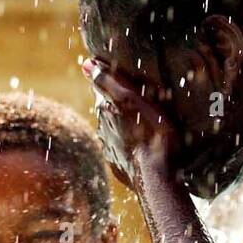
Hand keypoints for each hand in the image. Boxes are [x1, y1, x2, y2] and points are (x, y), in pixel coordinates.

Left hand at [83, 58, 180, 185]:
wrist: (156, 178)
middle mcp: (102, 128)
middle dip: (119, 105)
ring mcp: (110, 148)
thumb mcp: (133, 100)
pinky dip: (129, 147)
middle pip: (108, 110)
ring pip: (114, 130)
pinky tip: (141, 149)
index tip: (123, 80)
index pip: (103, 88)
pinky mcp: (119, 165)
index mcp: (105, 109)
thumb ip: (109, 81)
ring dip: (124, 127)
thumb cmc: (151, 135)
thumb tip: (86, 64)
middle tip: (138, 103)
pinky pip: (122, 151)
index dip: (111, 82)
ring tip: (143, 127)